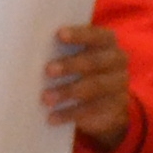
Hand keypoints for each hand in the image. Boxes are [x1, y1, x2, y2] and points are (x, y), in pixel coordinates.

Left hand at [41, 27, 133, 151]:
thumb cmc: (81, 69)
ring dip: (67, 92)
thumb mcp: (76, 56)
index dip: (79, 34)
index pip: (96, 35)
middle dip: (70, 65)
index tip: (59, 34)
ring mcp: (119, 85)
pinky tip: (52, 117)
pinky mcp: (115, 108)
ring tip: (46, 98)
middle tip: (48, 70)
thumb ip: (63, 50)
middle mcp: (118, 61)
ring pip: (94, 87)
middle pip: (95, 62)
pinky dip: (69, 114)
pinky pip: (92, 110)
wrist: (106, 103)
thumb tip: (33, 48)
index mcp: (107, 42)